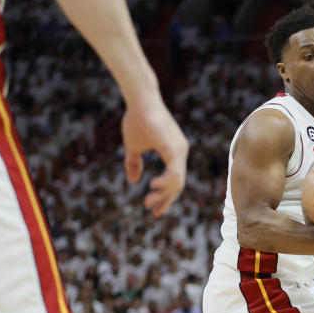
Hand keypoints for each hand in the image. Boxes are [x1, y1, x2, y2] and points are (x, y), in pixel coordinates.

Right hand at [121, 95, 188, 216]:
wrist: (139, 100)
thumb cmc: (136, 119)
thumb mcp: (133, 146)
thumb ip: (134, 163)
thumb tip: (133, 180)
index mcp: (174, 152)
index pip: (175, 179)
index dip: (166, 194)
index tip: (155, 207)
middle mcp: (180, 152)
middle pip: (178, 183)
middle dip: (166, 199)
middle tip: (154, 212)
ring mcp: (179, 150)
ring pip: (177, 181)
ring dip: (163, 194)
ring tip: (148, 203)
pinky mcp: (174, 148)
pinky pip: (174, 172)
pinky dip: (165, 182)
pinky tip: (153, 187)